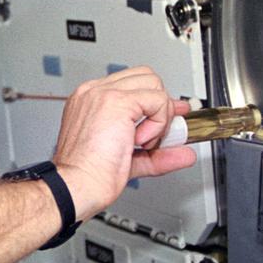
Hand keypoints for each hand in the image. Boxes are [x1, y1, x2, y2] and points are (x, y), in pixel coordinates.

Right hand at [51, 66, 195, 218]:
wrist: (77, 185)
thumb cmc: (90, 176)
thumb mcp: (129, 159)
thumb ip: (156, 153)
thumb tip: (185, 153)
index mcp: (90, 101)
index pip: (132, 84)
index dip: (154, 101)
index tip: (168, 118)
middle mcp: (94, 92)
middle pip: (146, 77)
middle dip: (160, 105)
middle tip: (158, 133)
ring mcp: (104, 93)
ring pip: (154, 84)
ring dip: (159, 115)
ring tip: (145, 142)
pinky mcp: (117, 101)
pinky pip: (157, 100)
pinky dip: (159, 123)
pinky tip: (142, 141)